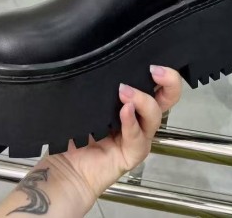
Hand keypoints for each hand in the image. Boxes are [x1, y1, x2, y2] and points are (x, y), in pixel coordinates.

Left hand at [48, 66, 181, 204]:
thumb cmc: (72, 132)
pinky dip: (132, 122)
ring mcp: (138, 136)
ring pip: (155, 115)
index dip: (162, 71)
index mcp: (132, 100)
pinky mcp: (132, 154)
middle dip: (170, 81)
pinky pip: (138, 138)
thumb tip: (108, 64)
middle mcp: (140, 116)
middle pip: (169, 97)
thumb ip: (100, 86)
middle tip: (156, 70)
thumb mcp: (87, 101)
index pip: (155, 82)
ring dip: (143, 100)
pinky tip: (124, 112)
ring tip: (124, 91)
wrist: (61, 169)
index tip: (153, 60)